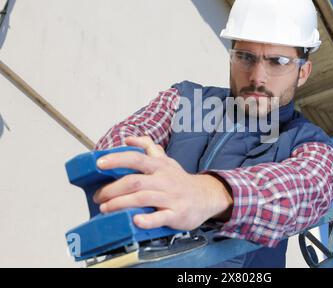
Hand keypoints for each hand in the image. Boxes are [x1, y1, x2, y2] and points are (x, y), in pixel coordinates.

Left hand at [93, 136, 232, 229]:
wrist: (206, 196)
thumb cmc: (180, 180)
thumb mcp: (166, 161)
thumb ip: (148, 148)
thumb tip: (128, 139)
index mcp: (160, 166)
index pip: (136, 159)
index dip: (117, 160)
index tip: (99, 164)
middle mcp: (164, 180)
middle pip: (135, 181)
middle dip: (113, 189)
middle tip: (98, 196)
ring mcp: (171, 198)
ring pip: (143, 199)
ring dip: (121, 204)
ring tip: (105, 209)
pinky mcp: (176, 214)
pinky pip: (161, 217)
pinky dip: (147, 220)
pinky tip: (136, 221)